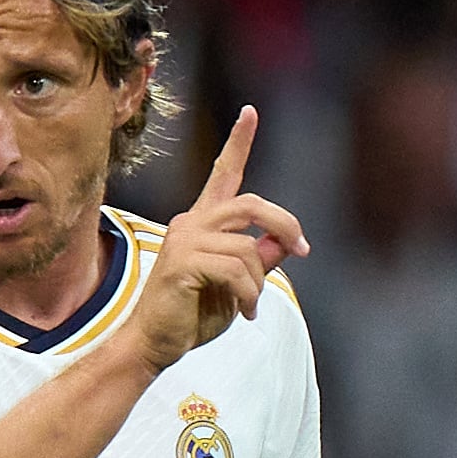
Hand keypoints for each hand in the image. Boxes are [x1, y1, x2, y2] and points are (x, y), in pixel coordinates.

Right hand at [129, 105, 305, 373]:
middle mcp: (190, 223)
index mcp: (201, 223)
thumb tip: (285, 242)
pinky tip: (244, 312)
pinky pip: (236, 270)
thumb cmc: (190, 317)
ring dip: (258, 282)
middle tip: (303, 250)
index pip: (223, 173)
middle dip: (285, 224)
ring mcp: (183, 240)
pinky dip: (248, 294)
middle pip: (251, 204)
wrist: (153, 345)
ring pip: (247, 248)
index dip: (239, 142)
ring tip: (250, 306)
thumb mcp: (237, 286)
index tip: (250, 112)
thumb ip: (258, 260)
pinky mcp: (182, 263)